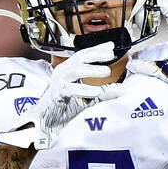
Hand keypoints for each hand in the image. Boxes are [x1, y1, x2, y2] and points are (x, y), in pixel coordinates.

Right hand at [0, 43, 117, 149]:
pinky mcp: (56, 94)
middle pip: (80, 57)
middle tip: (111, 54)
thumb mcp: (88, 98)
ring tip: (106, 71)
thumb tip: (122, 89)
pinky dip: (84, 89)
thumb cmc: (64, 108)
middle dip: (96, 54)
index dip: (97, 49)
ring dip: (92, 69)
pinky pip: (70, 89)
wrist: (45, 122)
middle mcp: (62, 72)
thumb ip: (104, 92)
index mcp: (69, 70)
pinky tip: (96, 90)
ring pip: (75, 70)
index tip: (111, 46)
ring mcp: (58, 82)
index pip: (84, 55)